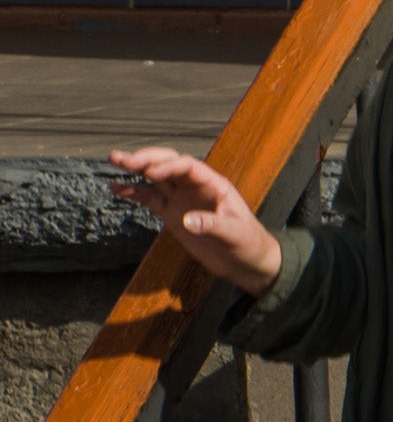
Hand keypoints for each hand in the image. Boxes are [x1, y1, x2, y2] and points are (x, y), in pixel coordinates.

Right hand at [108, 147, 282, 292]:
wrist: (245, 262)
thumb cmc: (247, 244)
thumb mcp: (234, 234)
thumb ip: (212, 226)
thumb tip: (188, 220)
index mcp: (214, 185)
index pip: (187, 166)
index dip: (168, 166)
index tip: (150, 174)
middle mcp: (195, 187)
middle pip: (168, 164)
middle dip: (146, 159)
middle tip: (122, 159)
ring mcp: (182, 199)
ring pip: (155, 178)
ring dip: (135, 169)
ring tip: (114, 160)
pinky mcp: (172, 213)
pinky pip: (150, 198)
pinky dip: (133, 192)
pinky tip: (117, 188)